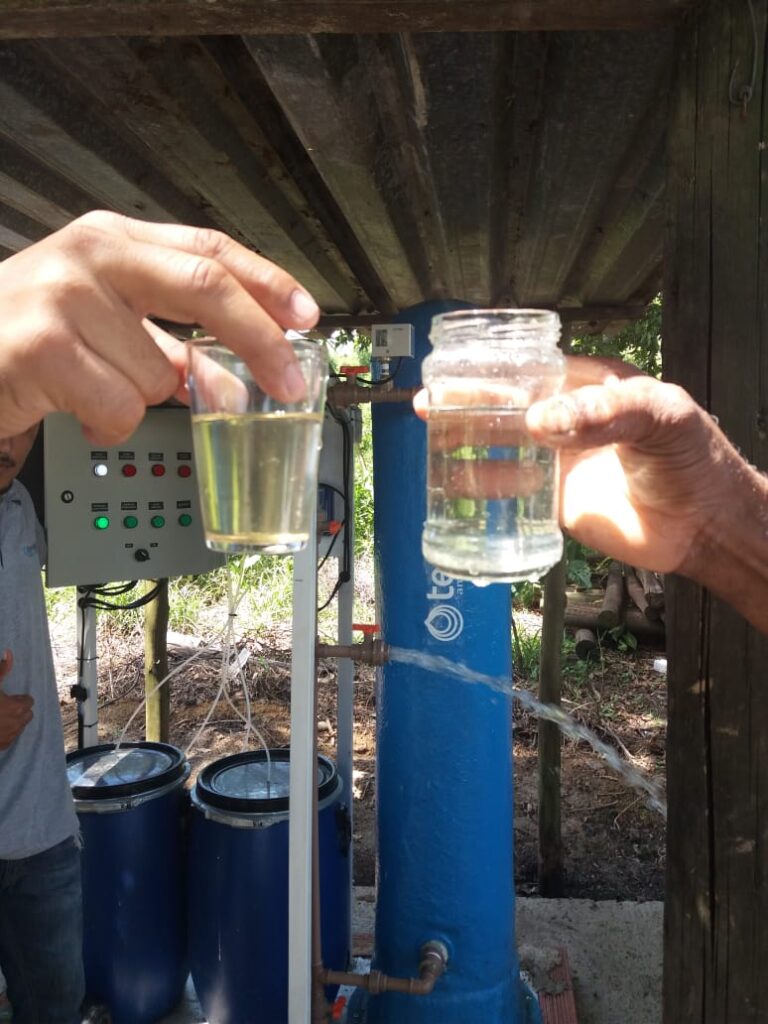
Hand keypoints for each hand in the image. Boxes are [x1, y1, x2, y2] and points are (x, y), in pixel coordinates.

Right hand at [0, 212, 319, 443]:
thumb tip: (233, 380)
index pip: (208, 248)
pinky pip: (121, 406)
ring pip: (160, 371)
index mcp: (113, 238)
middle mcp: (92, 253)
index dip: (266, 281)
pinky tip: (75, 408)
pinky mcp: (43, 347)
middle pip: (205, 287)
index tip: (306, 316)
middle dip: (259, 340)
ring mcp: (64, 295)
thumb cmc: (30, 335)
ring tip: (92, 387)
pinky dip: (108, 423)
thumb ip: (167, 338)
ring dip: (140, 398)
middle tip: (289, 381)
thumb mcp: (101, 318)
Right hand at [0, 651, 33, 750]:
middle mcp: (17, 723)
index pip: (29, 701)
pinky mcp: (3, 746)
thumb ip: (2, 668)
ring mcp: (10, 736)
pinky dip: (6, 733)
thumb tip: (9, 652)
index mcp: (17, 707)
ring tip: (0, 716)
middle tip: (5, 706)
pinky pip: (11, 737)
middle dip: (19, 710)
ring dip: (14, 721)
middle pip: (27, 714)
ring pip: (20, 726)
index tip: (8, 697)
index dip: (19, 698)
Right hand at [414, 355, 737, 576]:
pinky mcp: (555, 502)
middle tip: (429, 400)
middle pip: (510, 406)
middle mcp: (572, 420)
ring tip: (432, 436)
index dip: (496, 369)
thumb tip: (537, 421)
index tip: (458, 368)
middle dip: (468, 402)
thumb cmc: (694, 459)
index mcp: (594, 386)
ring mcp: (561, 461)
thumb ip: (606, 410)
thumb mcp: (662, 416)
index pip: (535, 369)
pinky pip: (512, 491)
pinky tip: (454, 481)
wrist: (706, 527)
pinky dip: (482, 486)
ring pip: (504, 447)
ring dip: (467, 441)